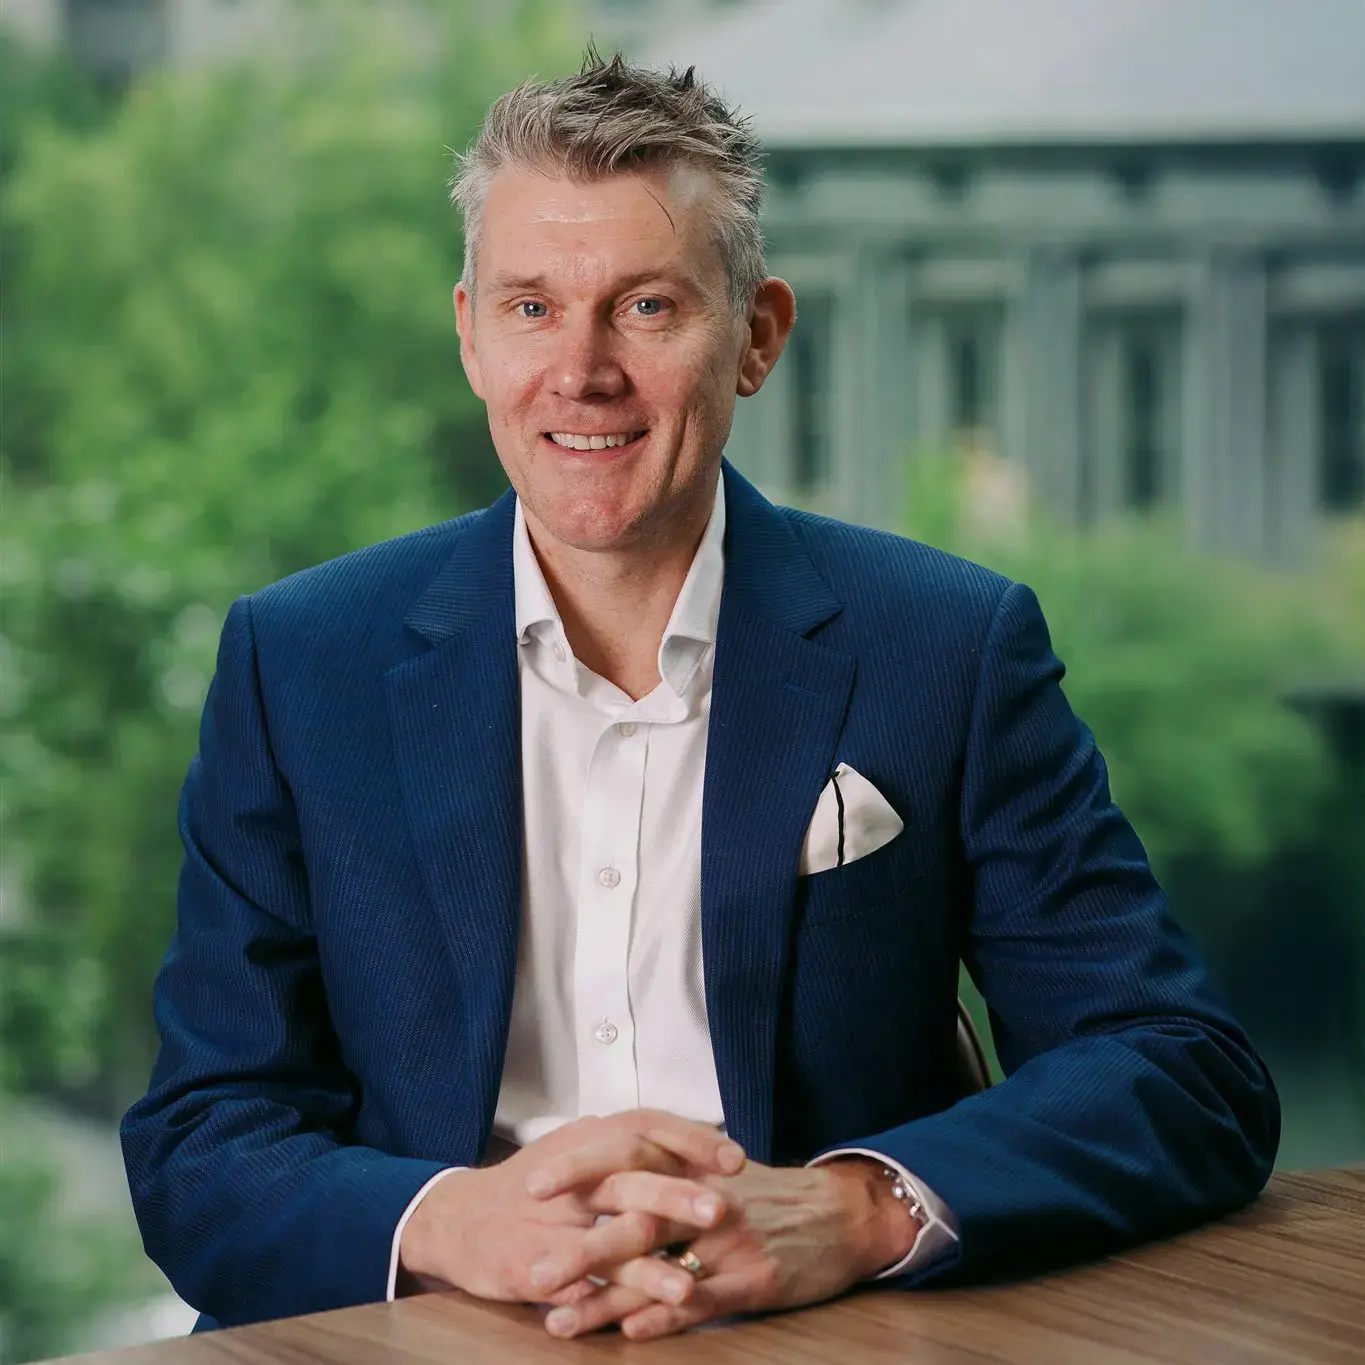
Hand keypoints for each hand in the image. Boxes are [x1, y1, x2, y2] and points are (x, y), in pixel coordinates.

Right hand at [398, 1110, 745, 1302]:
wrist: (460, 1215)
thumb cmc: (536, 1183)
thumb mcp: (583, 1148)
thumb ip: (634, 1146)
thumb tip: (699, 1141)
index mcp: (594, 1139)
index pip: (650, 1128)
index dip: (693, 1141)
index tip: (740, 1157)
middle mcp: (575, 1175)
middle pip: (631, 1181)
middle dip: (677, 1197)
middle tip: (721, 1211)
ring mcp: (551, 1222)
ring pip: (605, 1243)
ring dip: (647, 1268)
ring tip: (683, 1288)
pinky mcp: (530, 1265)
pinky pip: (570, 1287)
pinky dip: (598, 1305)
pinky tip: (626, 1321)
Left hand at [528, 1157, 916, 1339]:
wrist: (843, 1213)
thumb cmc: (768, 1196)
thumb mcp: (715, 1170)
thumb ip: (664, 1171)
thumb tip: (604, 1176)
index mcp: (690, 1165)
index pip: (625, 1160)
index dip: (578, 1170)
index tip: (529, 1184)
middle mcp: (704, 1198)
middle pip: (632, 1218)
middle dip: (579, 1245)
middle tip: (531, 1267)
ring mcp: (729, 1239)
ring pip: (658, 1267)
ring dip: (606, 1296)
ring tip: (559, 1321)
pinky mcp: (755, 1278)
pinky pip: (703, 1299)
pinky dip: (665, 1314)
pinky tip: (631, 1330)